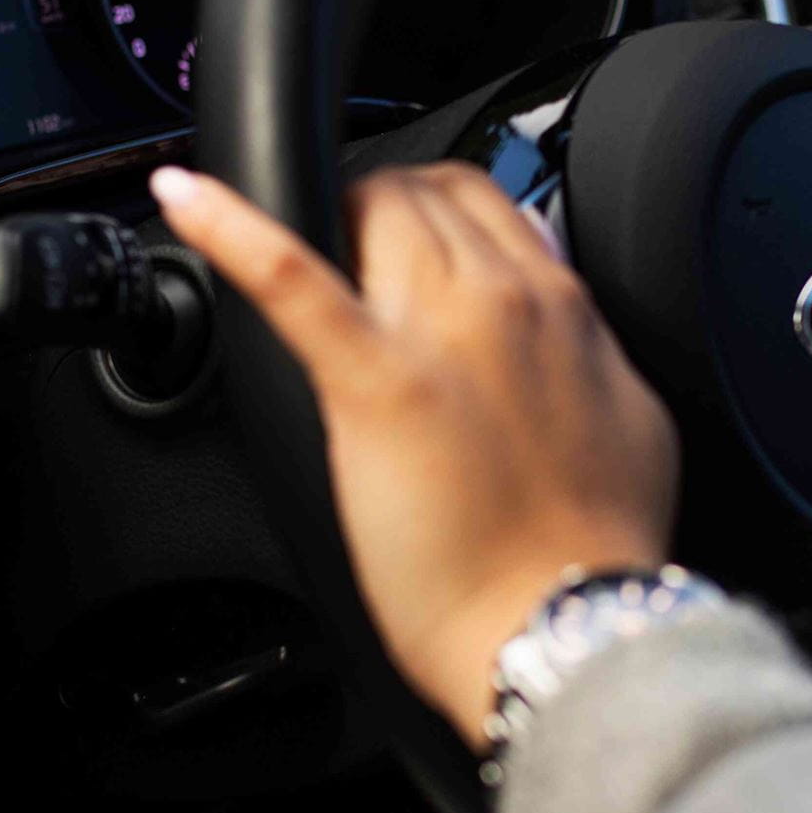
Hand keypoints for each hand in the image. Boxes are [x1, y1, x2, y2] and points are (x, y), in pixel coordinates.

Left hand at [151, 161, 676, 746]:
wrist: (569, 620)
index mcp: (560, 305)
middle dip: (370, 209)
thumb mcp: (628, 416)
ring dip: (327, 216)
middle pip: (416, 191)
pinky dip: (229, 226)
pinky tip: (183, 198)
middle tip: (341, 264)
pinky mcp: (373, 383)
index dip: (422, 208)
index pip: (474, 197)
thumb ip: (584, 354)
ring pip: (369, 206)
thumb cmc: (598, 544)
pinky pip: (291, 276)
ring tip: (299, 259)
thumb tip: (562, 331)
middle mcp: (502, 297)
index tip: (396, 240)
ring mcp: (436, 333)